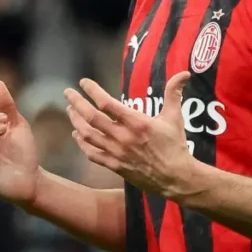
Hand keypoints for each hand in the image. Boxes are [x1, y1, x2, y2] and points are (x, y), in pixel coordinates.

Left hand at [64, 72, 198, 199]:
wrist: (175, 177)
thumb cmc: (175, 145)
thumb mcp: (175, 117)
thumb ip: (174, 93)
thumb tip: (184, 74)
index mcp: (136, 122)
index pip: (107, 103)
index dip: (92, 90)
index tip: (83, 82)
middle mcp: (123, 137)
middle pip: (91, 117)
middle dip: (76, 103)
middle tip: (68, 93)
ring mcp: (117, 152)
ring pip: (88, 135)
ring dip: (76, 120)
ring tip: (70, 110)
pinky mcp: (114, 166)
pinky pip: (91, 153)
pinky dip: (81, 143)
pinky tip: (77, 134)